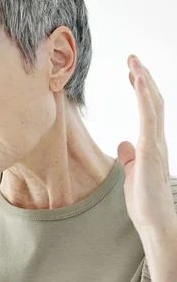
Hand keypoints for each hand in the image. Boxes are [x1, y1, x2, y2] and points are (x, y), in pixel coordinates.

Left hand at [116, 55, 176, 237]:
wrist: (154, 222)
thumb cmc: (145, 201)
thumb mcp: (133, 173)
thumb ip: (130, 156)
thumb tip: (124, 144)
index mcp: (152, 144)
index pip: (148, 110)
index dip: (142, 90)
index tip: (132, 73)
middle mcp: (158, 140)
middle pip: (153, 101)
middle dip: (143, 78)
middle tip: (132, 59)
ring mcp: (156, 143)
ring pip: (153, 104)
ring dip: (143, 81)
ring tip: (133, 62)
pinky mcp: (151, 150)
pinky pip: (148, 118)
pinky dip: (143, 97)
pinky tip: (137, 80)